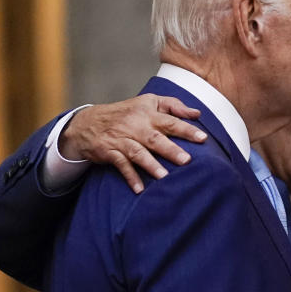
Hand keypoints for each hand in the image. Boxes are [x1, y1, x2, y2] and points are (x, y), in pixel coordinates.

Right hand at [60, 94, 206, 192]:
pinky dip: (130, 177)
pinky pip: (121, 165)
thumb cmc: (126, 113)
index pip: (170, 120)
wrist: (88, 122)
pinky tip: (140, 189)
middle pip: (155, 138)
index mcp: (148, 113)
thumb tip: (197, 114)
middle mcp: (135, 126)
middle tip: (187, 160)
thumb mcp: (148, 102)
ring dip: (151, 165)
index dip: (186, 129)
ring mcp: (122, 139)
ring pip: (138, 152)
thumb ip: (173, 106)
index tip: (203, 138)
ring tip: (164, 176)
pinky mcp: (110, 151)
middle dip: (171, 149)